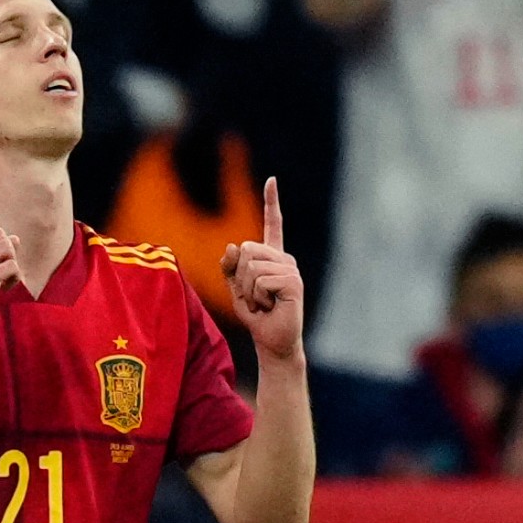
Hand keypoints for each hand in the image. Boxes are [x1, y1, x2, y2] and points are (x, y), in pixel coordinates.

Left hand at [222, 177, 302, 359]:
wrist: (273, 341)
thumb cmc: (256, 316)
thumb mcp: (235, 289)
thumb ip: (230, 267)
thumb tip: (232, 246)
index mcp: (272, 256)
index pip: (273, 224)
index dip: (271, 202)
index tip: (272, 180)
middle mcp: (284, 259)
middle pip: (246, 248)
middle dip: (240, 277)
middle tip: (254, 297)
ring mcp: (290, 269)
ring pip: (251, 266)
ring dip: (249, 291)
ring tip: (264, 304)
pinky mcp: (293, 282)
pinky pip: (260, 281)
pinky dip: (258, 297)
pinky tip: (271, 307)